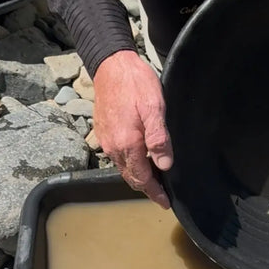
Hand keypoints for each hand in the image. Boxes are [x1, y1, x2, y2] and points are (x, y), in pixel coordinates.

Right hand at [93, 50, 172, 207]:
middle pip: (131, 177)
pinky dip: (129, 164)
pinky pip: (117, 157)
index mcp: (128, 144)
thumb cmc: (136, 83)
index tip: (165, 203)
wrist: (110, 65)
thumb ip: (159, 138)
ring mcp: (105, 140)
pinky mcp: (102, 132)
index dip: (154, 193)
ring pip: (123, 168)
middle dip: (147, 188)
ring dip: (138, 177)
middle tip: (162, 196)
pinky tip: (140, 160)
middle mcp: (113, 147)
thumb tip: (165, 165)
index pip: (142, 178)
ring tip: (154, 181)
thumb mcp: (154, 107)